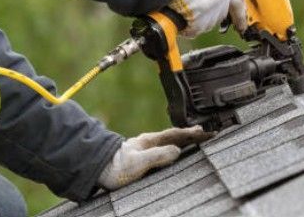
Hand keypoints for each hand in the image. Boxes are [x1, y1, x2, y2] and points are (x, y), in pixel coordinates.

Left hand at [97, 126, 212, 189]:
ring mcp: (146, 148)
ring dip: (185, 139)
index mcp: (150, 141)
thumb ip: (157, 156)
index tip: (207, 133)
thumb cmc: (114, 168)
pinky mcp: (143, 157)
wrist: (96, 170)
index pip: (177, 135)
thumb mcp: (137, 163)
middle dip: (192, 134)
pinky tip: (176, 150)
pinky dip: (175, 146)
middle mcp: (149, 142)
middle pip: (175, 136)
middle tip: (207, 133)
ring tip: (197, 138)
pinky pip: (164, 148)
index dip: (193, 134)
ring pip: (170, 141)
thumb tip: (177, 151)